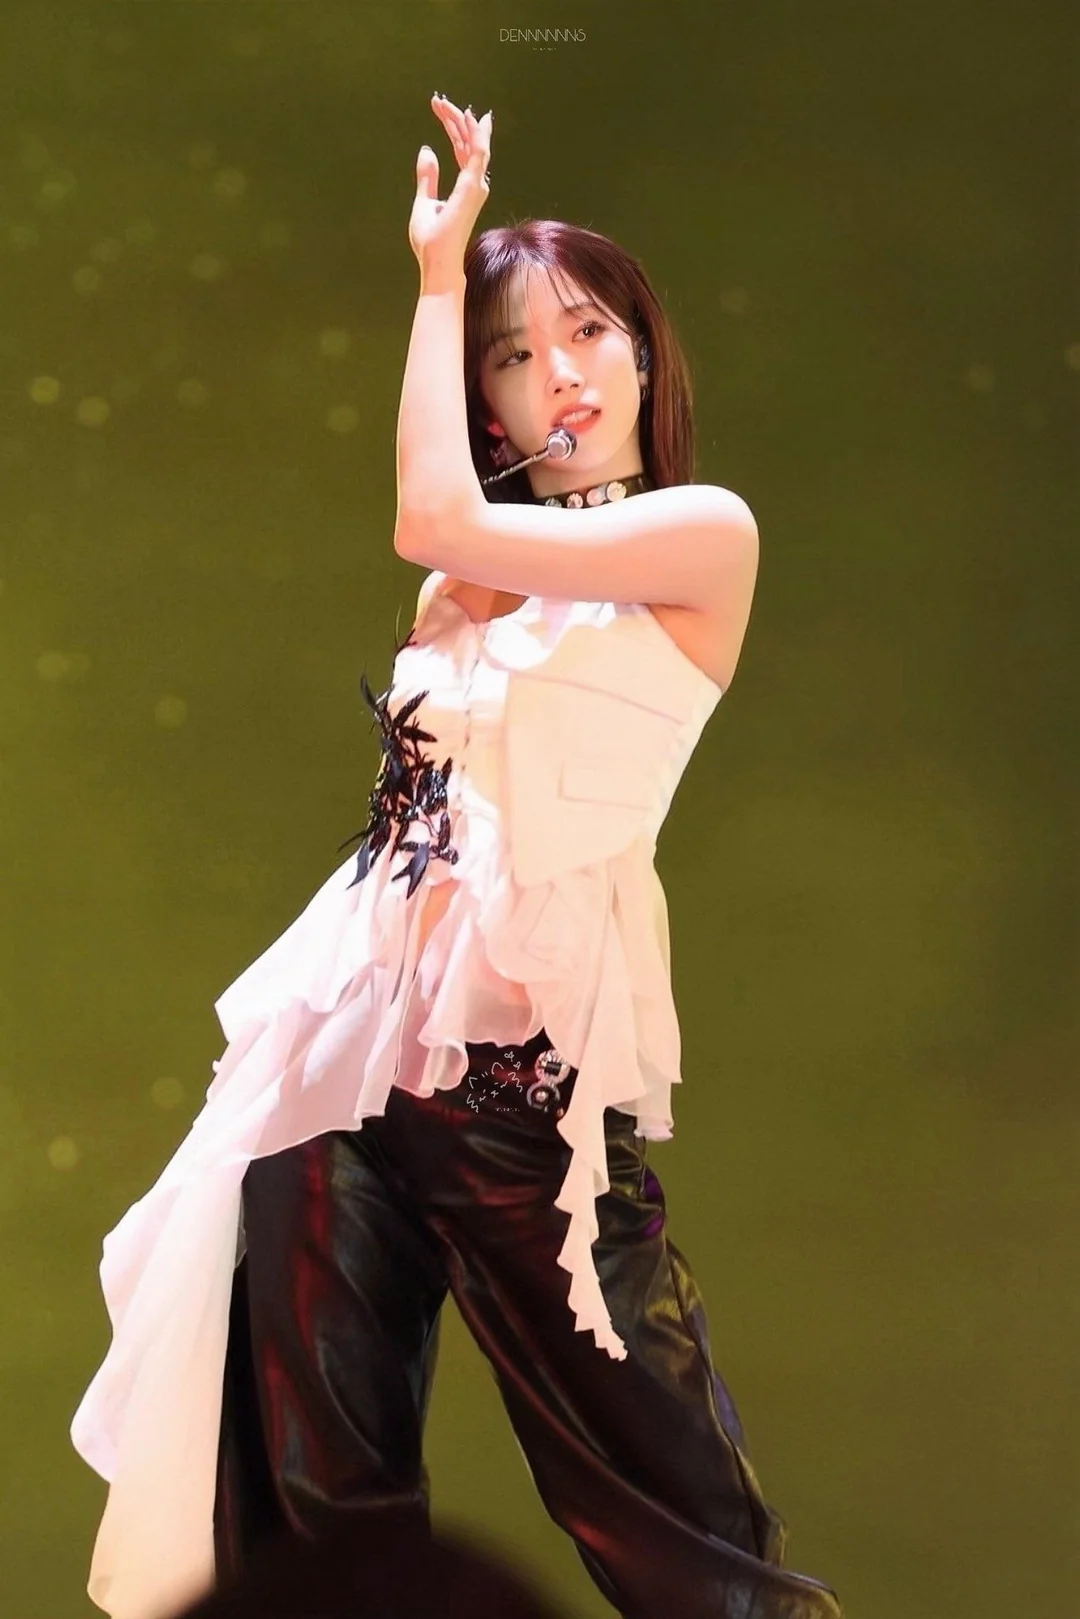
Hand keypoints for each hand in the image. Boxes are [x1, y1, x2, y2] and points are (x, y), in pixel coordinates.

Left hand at [409, 95, 492, 276]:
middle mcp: (475, 185)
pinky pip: (477, 153)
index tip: (439, 110)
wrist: (437, 263)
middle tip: (438, 102)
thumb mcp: (424, 202)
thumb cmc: (432, 242)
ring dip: (462, 122)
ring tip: (448, 104)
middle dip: (455, 121)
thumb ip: (428, 177)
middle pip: (468, 144)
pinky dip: (475, 134)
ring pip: (474, 144)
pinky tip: (468, 116)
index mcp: (465, 188)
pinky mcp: (472, 187)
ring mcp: (475, 186)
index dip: (453, 128)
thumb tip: (427, 150)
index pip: (462, 150)